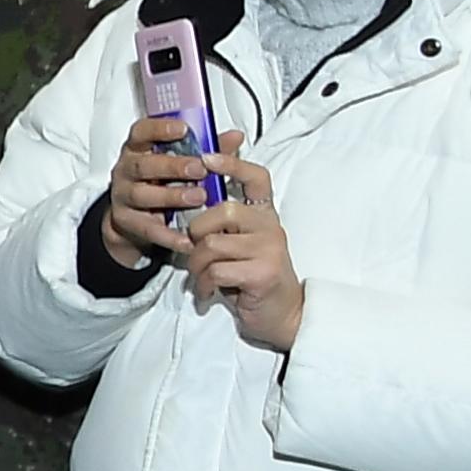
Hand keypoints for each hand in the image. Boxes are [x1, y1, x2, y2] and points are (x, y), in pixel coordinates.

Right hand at [103, 112, 215, 269]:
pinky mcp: (126, 221)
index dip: (159, 128)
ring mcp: (123, 196)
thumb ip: (208, 149)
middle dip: (171, 166)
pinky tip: (188, 238)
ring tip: (198, 198)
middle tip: (199, 169)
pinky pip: (147, 228)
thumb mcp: (182, 162)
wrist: (136, 217)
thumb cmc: (162, 181)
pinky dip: (168, 235)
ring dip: (171, 196)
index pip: (141, 132)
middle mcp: (126, 170)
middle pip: (142, 165)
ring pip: (142, 195)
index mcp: (139, 149)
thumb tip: (235, 136)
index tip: (183, 129)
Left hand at [178, 134, 302, 352]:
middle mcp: (270, 226)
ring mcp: (270, 249)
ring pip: (211, 243)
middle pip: (220, 211)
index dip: (232, 162)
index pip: (256, 177)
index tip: (206, 156)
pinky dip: (203, 284)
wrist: (280, 315)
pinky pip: (215, 270)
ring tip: (202, 277)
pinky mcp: (263, 273)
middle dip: (195, 234)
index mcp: (263, 215)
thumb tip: (189, 197)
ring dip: (195, 264)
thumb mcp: (237, 244)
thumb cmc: (250, 277)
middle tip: (195, 254)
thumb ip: (221, 222)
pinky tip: (209, 292)